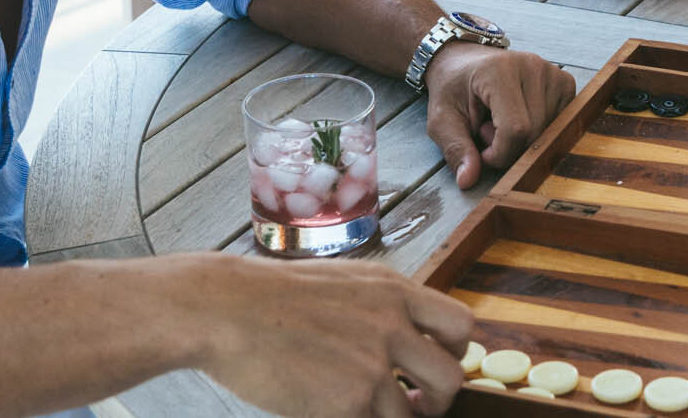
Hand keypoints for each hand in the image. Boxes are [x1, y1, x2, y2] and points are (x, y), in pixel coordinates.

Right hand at [190, 254, 471, 416]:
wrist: (226, 309)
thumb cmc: (273, 296)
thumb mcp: (344, 282)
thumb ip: (380, 306)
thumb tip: (406, 335)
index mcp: (393, 290)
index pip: (460, 324)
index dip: (454, 352)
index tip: (434, 363)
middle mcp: (392, 324)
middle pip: (451, 376)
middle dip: (437, 399)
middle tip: (415, 404)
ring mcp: (372, 365)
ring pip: (410, 414)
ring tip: (365, 411)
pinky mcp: (349, 401)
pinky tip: (332, 412)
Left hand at [422, 41, 574, 187]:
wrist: (465, 61)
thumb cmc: (454, 87)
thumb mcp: (442, 118)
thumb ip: (456, 148)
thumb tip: (467, 180)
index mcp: (498, 70)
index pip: (515, 129)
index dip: (499, 153)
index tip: (483, 151)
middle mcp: (531, 66)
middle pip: (535, 133)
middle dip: (511, 148)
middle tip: (488, 132)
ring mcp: (552, 72)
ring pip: (550, 131)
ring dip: (526, 139)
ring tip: (503, 122)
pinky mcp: (564, 82)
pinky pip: (562, 122)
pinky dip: (541, 130)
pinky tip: (523, 118)